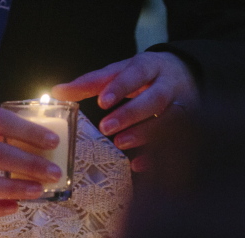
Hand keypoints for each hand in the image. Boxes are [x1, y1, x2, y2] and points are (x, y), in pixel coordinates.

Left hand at [52, 51, 198, 170]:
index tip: (103, 101)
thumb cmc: (142, 76)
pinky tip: (138, 164)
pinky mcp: (188, 126)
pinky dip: (156, 155)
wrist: (185, 73)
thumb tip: (56, 92)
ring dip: (145, 133)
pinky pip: (176, 143)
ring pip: (170, 119)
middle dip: (131, 113)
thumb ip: (90, 83)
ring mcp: (183, 105)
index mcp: (150, 66)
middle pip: (155, 98)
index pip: (137, 72)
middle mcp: (169, 85)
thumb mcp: (119, 73)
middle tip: (106, 128)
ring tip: (120, 143)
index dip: (122, 86)